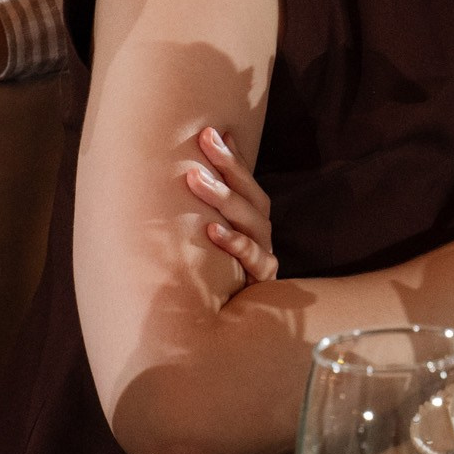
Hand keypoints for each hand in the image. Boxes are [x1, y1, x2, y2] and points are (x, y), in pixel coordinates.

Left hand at [181, 126, 277, 290]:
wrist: (227, 322)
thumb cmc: (217, 272)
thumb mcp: (212, 234)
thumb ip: (207, 205)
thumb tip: (189, 166)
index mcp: (252, 219)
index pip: (245, 181)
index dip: (232, 156)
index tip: (211, 131)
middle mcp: (261, 233)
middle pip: (250, 195)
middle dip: (227, 166)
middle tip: (204, 140)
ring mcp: (264, 255)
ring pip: (250, 221)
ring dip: (223, 197)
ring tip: (195, 178)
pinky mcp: (261, 280)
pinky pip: (252, 259)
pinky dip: (233, 243)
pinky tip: (211, 230)